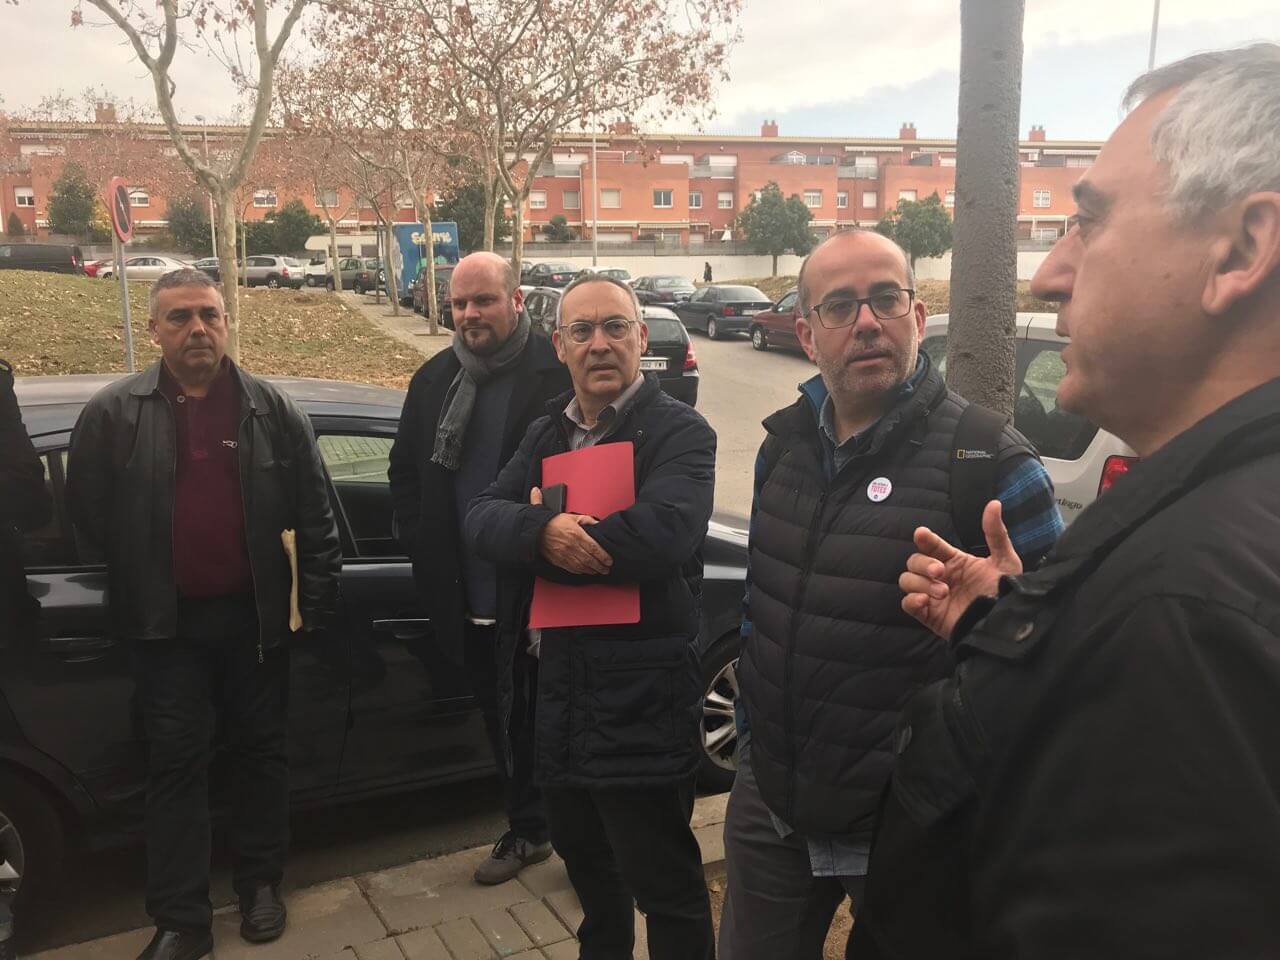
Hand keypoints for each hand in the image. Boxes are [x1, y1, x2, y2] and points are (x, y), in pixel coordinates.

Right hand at [531, 486, 612, 574]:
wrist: (536, 531)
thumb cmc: (553, 523)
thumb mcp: (572, 517)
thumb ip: (587, 520)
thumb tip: (598, 523)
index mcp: (576, 534)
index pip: (594, 548)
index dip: (603, 556)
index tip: (609, 560)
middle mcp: (572, 546)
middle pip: (590, 559)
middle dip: (600, 566)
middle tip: (607, 568)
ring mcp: (565, 555)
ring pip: (582, 566)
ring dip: (592, 570)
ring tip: (599, 571)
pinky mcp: (559, 560)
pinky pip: (572, 568)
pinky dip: (581, 571)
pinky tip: (586, 571)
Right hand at [899, 500, 1021, 638]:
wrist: (1005, 624)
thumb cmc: (1005, 593)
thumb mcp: (1005, 560)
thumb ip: (996, 533)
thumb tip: (994, 503)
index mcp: (954, 562)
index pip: (931, 545)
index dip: (924, 539)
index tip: (922, 535)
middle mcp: (940, 577)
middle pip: (913, 561)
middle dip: (923, 564)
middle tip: (940, 572)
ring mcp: (932, 596)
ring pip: (907, 580)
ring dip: (920, 583)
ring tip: (942, 592)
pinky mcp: (929, 615)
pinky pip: (907, 604)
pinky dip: (912, 600)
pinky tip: (926, 600)